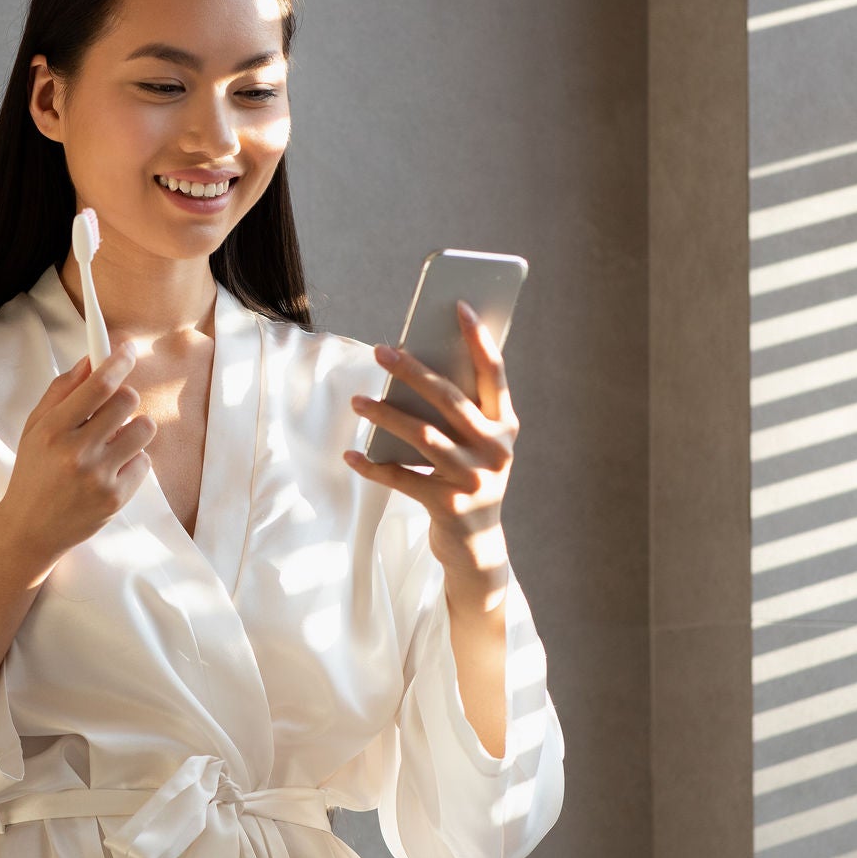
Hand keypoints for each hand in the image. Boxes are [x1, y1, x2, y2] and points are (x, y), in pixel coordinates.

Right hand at [0, 343, 155, 566]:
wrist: (30, 529)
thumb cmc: (33, 473)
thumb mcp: (35, 428)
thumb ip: (62, 391)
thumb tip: (91, 360)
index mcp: (52, 430)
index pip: (97, 385)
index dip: (118, 361)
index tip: (128, 349)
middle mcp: (76, 452)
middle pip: (127, 400)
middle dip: (124, 397)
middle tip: (113, 409)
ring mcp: (98, 477)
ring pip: (143, 428)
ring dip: (132, 429)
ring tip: (112, 442)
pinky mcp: (116, 497)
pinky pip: (144, 461)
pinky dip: (132, 460)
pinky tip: (110, 470)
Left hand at [342, 300, 516, 600]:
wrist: (478, 551)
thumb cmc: (469, 483)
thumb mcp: (475, 448)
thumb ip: (458, 414)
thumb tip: (414, 366)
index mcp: (505, 428)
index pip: (494, 374)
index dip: (479, 339)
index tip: (458, 306)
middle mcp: (495, 451)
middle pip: (449, 399)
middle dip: (412, 371)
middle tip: (380, 350)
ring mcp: (473, 480)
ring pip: (422, 435)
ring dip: (384, 415)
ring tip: (357, 401)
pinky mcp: (448, 506)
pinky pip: (401, 478)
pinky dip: (372, 467)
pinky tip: (352, 456)